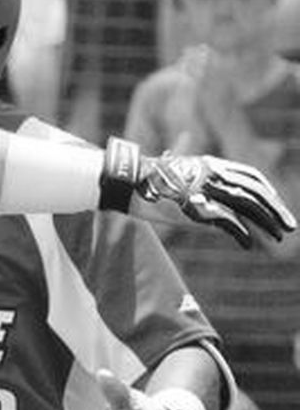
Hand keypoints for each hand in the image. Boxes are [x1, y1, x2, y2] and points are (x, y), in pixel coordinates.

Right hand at [137, 151, 295, 247]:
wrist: (126, 181)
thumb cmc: (144, 180)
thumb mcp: (174, 173)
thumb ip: (196, 179)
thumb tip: (203, 189)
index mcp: (210, 164)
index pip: (250, 176)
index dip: (267, 191)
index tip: (276, 204)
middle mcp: (213, 174)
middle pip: (255, 192)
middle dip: (275, 209)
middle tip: (289, 226)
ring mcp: (206, 190)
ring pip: (248, 206)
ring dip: (266, 223)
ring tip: (278, 237)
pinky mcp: (197, 208)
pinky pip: (229, 222)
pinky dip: (242, 234)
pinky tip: (249, 245)